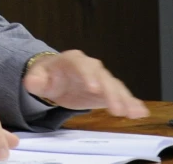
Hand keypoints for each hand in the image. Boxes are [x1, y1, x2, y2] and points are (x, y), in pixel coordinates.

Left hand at [23, 50, 148, 118]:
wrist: (55, 77)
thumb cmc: (47, 75)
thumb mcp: (37, 77)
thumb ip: (35, 80)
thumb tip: (32, 83)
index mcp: (72, 60)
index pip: (82, 66)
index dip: (89, 76)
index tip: (94, 89)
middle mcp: (90, 67)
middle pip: (103, 77)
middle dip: (110, 92)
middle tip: (116, 109)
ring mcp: (101, 79)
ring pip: (115, 87)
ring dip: (124, 99)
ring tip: (132, 113)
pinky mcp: (108, 91)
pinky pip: (122, 95)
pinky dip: (131, 103)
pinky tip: (140, 111)